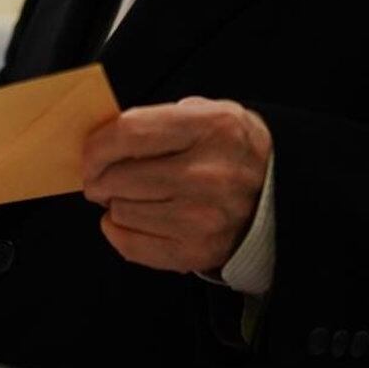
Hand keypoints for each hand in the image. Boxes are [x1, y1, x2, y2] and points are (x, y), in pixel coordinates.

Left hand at [81, 97, 271, 273]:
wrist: (278, 197)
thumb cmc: (233, 153)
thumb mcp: (213, 115)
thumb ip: (162, 119)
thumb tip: (105, 136)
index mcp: (213, 129)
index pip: (130, 133)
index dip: (97, 145)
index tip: (90, 153)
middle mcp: (208, 174)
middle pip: (117, 177)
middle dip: (99, 178)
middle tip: (105, 177)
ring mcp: (201, 218)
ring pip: (120, 211)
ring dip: (117, 203)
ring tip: (136, 196)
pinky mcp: (194, 252)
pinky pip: (129, 244)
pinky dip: (119, 231)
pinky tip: (132, 219)